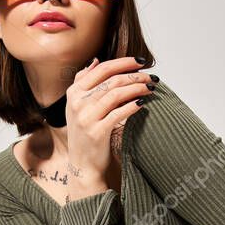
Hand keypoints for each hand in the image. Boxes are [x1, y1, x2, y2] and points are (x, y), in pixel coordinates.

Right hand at [65, 56, 155, 188]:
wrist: (82, 164)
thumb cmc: (84, 132)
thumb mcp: (77, 105)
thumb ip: (83, 81)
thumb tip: (95, 60)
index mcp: (74, 92)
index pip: (102, 69)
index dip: (123, 62)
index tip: (140, 62)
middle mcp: (77, 103)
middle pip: (112, 80)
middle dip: (135, 76)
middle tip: (151, 77)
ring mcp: (86, 118)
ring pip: (117, 94)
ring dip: (137, 88)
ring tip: (150, 88)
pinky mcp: (97, 132)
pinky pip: (119, 113)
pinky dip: (133, 106)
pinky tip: (143, 103)